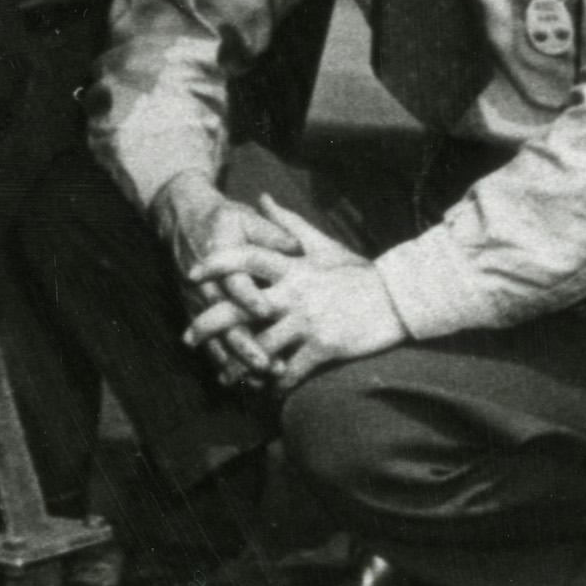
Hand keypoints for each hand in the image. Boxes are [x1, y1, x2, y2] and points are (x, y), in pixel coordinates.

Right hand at [150, 175, 301, 388]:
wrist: (182, 220)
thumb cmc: (224, 219)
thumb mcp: (246, 218)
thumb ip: (272, 233)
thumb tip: (298, 248)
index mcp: (221, 257)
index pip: (235, 281)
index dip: (249, 297)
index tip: (266, 311)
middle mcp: (208, 285)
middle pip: (224, 320)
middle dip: (245, 344)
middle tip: (268, 364)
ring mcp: (200, 302)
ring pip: (216, 338)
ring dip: (237, 361)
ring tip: (261, 380)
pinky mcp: (196, 313)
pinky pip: (209, 342)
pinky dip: (226, 362)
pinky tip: (245, 381)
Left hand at [186, 203, 402, 389]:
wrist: (397, 300)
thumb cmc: (357, 274)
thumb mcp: (322, 245)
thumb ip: (287, 224)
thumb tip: (263, 197)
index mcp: (292, 267)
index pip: (247, 259)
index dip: (218, 264)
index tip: (193, 273)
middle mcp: (295, 293)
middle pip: (240, 308)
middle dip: (209, 325)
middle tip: (187, 338)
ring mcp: (309, 321)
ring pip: (261, 347)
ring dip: (239, 365)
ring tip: (226, 378)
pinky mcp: (325, 347)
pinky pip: (291, 370)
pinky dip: (276, 383)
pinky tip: (268, 389)